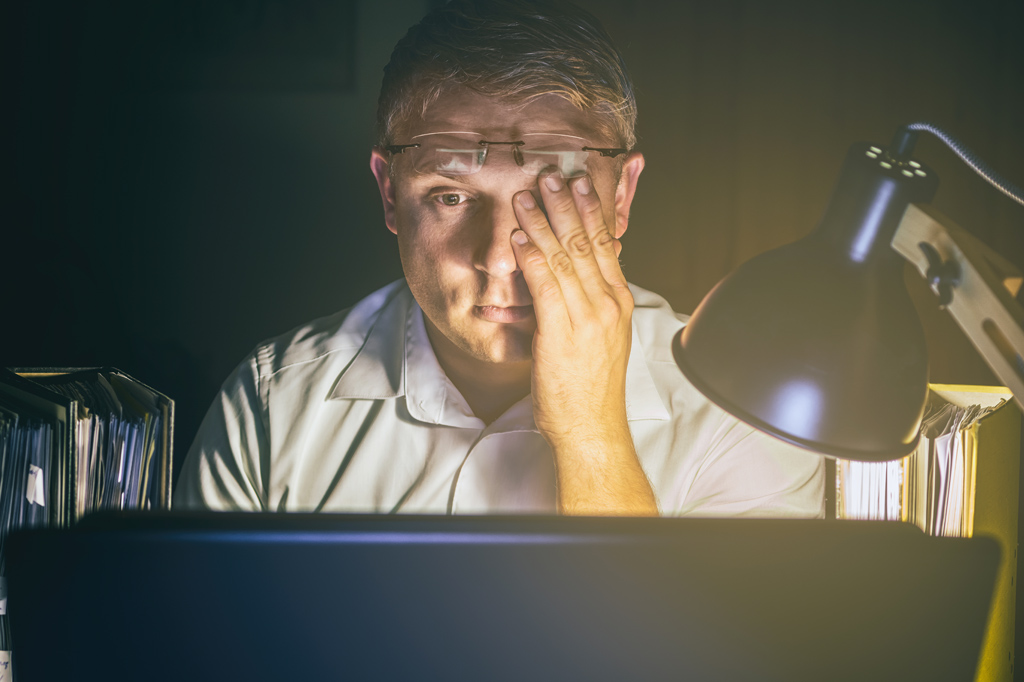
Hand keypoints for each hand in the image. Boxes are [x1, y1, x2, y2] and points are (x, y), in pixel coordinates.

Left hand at [510, 169, 656, 514]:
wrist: (592, 428)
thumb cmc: (588, 388)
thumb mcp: (596, 337)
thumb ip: (584, 303)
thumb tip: (565, 278)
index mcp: (618, 303)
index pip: (605, 246)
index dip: (591, 212)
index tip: (580, 185)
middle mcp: (608, 304)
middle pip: (586, 243)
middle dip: (566, 205)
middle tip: (552, 175)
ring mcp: (588, 317)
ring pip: (565, 257)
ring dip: (544, 222)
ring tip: (528, 195)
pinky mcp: (563, 332)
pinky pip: (546, 285)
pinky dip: (533, 257)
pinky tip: (521, 237)